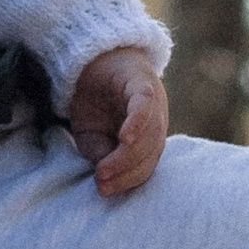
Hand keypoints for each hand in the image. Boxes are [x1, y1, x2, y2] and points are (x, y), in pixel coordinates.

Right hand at [64, 45, 167, 196]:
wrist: (91, 57)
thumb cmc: (94, 101)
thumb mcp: (91, 134)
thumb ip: (100, 152)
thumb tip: (105, 173)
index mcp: (149, 136)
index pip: (146, 164)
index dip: (127, 180)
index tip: (104, 191)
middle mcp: (157, 120)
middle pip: (151, 153)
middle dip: (127, 173)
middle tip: (102, 184)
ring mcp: (154, 101)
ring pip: (150, 135)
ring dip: (127, 157)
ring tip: (102, 171)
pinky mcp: (143, 82)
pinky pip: (145, 105)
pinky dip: (138, 123)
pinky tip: (125, 138)